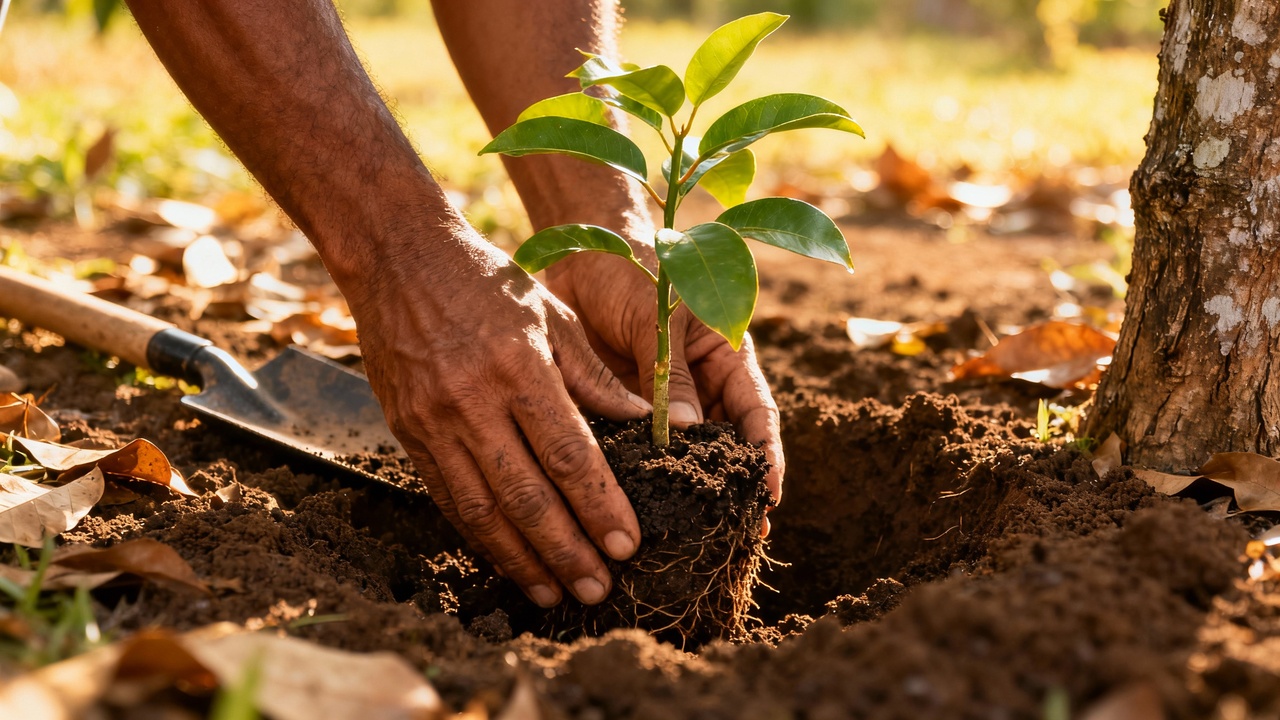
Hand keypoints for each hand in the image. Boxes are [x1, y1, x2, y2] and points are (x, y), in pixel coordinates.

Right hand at [347, 223, 650, 607]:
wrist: (398, 260)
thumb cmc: (488, 282)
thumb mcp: (554, 316)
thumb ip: (597, 378)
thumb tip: (646, 430)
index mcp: (520, 368)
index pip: (568, 454)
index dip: (599, 505)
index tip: (627, 545)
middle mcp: (473, 402)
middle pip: (525, 496)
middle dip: (565, 551)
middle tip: (598, 590)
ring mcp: (433, 422)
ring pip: (481, 510)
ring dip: (520, 560)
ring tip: (553, 595)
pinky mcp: (408, 434)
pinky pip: (447, 498)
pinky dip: (478, 536)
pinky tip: (506, 560)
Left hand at [545, 247, 785, 521]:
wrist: (579, 246)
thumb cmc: (630, 266)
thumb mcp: (653, 314)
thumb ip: (668, 371)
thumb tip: (688, 433)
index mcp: (724, 354)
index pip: (756, 414)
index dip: (765, 456)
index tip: (769, 497)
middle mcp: (701, 383)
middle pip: (725, 444)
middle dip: (731, 488)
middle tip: (735, 535)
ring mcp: (663, 399)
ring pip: (682, 454)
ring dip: (685, 490)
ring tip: (690, 535)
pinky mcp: (623, 407)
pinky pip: (636, 448)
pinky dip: (639, 477)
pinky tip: (636, 511)